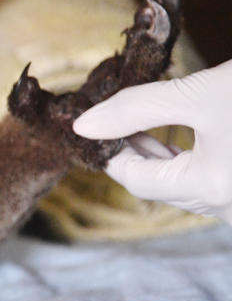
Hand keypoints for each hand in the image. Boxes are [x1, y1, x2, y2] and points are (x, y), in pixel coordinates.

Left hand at [73, 60, 231, 223]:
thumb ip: (136, 109)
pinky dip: (182, 163)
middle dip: (131, 153)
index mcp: (211, 188)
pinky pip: (202, 183)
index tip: (93, 126)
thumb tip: (84, 125)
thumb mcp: (196, 93)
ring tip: (134, 125)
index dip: (110, 152)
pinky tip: (166, 140)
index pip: (135, 180)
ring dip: (155, 158)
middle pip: (157, 186)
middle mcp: (227, 207)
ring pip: (180, 186)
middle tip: (110, 121)